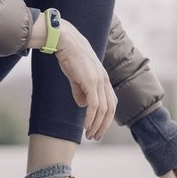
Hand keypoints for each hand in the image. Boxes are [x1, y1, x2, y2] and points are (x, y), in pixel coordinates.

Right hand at [30, 16, 115, 139]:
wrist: (65, 40)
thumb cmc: (69, 56)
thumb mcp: (76, 76)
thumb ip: (80, 90)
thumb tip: (83, 105)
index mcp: (103, 79)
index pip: (111, 103)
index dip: (106, 118)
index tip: (97, 128)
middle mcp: (104, 80)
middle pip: (110, 109)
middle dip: (103, 126)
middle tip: (95, 137)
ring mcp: (99, 81)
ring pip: (103, 110)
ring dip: (96, 125)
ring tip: (89, 135)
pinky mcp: (90, 81)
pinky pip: (94, 105)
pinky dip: (91, 118)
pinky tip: (85, 126)